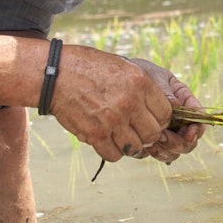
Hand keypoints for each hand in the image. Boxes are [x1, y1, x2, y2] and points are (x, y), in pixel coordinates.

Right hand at [47, 46, 171, 162]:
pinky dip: (113, 152)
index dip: (160, 119)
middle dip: (148, 135)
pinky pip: (115, 155)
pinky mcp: (95, 134)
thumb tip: (157, 108)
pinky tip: (108, 141)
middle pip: (154, 134)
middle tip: (137, 131)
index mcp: (141, 82)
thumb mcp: (123, 67)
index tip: (151, 119)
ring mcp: (113, 120)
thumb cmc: (89, 67)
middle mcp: (130, 102)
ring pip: (136, 148)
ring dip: (131, 146)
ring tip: (123, 137)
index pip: (166, 113)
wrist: (56, 74)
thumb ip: (142, 87)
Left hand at [126, 58, 205, 163]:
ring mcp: (166, 130)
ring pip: (175, 151)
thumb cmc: (139, 73)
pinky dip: (154, 152)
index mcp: (184, 100)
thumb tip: (176, 105)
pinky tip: (144, 145)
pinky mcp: (152, 139)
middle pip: (189, 140)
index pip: (199, 118)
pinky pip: (160, 153)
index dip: (197, 129)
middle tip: (163, 137)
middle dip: (179, 143)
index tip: (189, 133)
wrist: (117, 79)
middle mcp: (178, 118)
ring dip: (166, 150)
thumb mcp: (154, 77)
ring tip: (152, 140)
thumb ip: (165, 92)